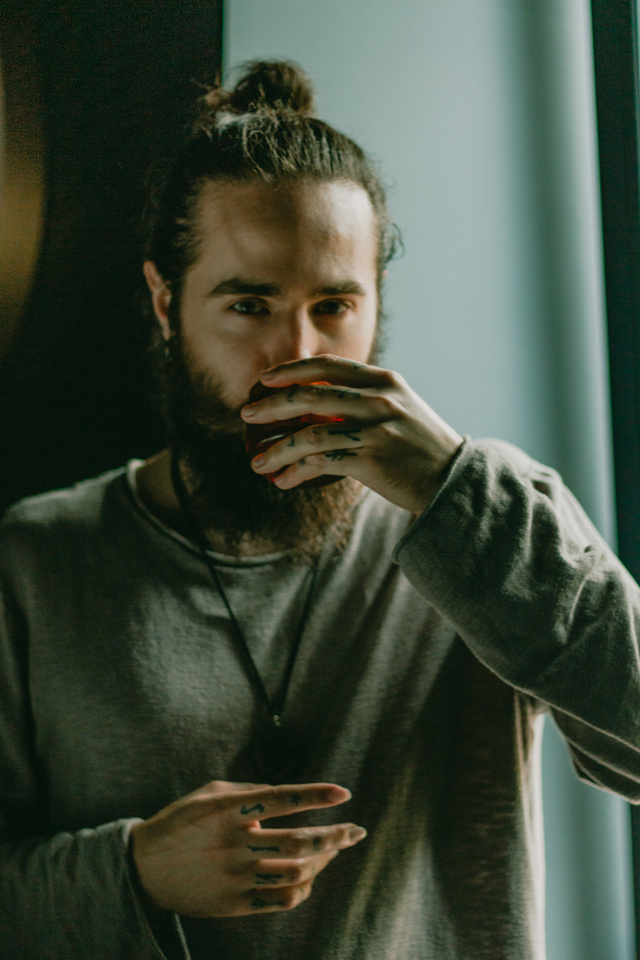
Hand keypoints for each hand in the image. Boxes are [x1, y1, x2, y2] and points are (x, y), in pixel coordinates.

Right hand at [130, 780, 364, 917]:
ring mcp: (236, 877)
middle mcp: (236, 844)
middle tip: (356, 831)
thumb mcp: (211, 794)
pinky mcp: (235, 904)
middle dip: (335, 836)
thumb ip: (251, 791)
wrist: (144, 868)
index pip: (284, 799)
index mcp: (230, 810)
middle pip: (299, 842)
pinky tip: (310, 876)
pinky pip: (281, 899)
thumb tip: (288, 796)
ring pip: (296, 873)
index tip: (344, 793)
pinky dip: (302, 888)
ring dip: (323, 861)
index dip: (317, 796)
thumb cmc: (182, 822)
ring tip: (334, 851)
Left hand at [241, 356, 463, 513]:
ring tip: (257, 462)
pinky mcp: (371, 460)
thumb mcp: (400, 407)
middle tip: (247, 415)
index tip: (265, 380)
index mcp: (383, 380)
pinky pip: (320, 463)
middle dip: (271, 406)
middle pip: (310, 395)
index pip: (327, 365)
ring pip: (309, 433)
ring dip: (276, 449)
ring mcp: (375, 429)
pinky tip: (283, 481)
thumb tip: (315, 400)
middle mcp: (379, 399)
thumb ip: (365, 397)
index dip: (291, 370)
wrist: (452, 478)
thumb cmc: (419, 446)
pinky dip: (296, 472)